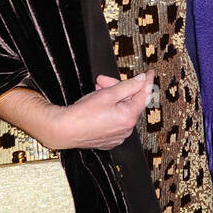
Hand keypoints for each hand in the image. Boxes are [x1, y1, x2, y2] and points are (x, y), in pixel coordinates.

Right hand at [40, 71, 154, 150]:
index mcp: (129, 117)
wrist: (62, 130)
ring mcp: (118, 136)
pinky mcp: (109, 140)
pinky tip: (97, 104)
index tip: (150, 73)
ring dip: (112, 98)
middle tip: (102, 80)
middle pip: (129, 102)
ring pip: (121, 110)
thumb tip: (143, 79)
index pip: (143, 95)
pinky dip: (110, 111)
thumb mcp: (107, 94)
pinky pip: (115, 121)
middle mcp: (126, 129)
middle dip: (118, 88)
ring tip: (96, 90)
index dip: (146, 82)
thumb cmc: (82, 114)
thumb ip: (128, 86)